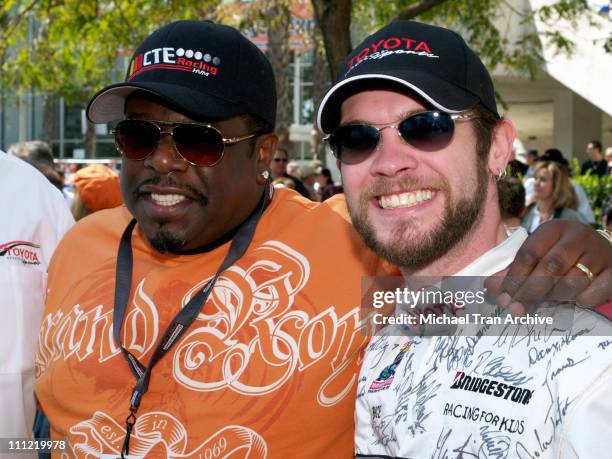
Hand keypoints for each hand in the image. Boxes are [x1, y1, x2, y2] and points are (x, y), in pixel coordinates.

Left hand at [485, 220, 611, 314]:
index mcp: (553, 229)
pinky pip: (594, 292)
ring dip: (555, 296)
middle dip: (529, 291)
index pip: (528, 254)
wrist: (606, 254)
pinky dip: (581, 300)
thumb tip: (488, 286)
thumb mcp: (538, 257)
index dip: (513, 278)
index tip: (503, 298)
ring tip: (547, 300)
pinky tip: (576, 300)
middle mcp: (578, 237)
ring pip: (572, 281)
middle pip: (549, 267)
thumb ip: (514, 272)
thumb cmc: (562, 257)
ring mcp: (599, 253)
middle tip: (516, 309)